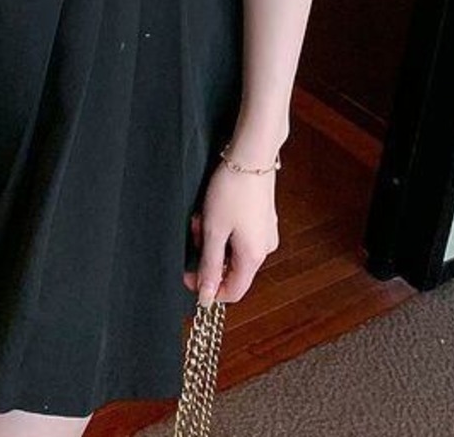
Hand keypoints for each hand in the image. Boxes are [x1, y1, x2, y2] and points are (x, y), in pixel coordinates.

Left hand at [183, 159, 280, 306]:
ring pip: (232, 249)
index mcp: (254, 257)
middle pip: (230, 268)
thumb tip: (206, 298)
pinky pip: (239, 234)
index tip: (188, 274)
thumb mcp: (213, 230)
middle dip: (207, 254)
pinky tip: (215, 209)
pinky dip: (223, 227)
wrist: (252, 154)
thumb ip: (210, 266)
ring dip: (213, 238)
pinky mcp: (262, 218)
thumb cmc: (232, 189)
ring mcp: (265, 232)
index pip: (232, 292)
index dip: (208, 288)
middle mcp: (264, 248)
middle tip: (195, 230)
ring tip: (203, 215)